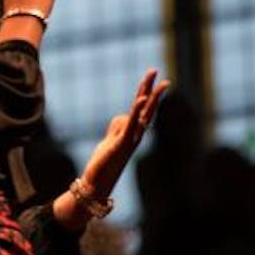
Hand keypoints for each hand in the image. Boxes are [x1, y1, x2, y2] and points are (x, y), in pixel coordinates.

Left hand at [81, 68, 169, 197]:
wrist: (98, 184)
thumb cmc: (104, 163)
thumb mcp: (111, 139)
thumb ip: (118, 127)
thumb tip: (123, 117)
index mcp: (133, 132)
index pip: (143, 109)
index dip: (148, 93)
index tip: (154, 78)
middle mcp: (136, 135)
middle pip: (146, 107)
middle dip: (151, 88)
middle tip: (157, 71)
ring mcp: (131, 138)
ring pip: (140, 112)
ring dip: (146, 94)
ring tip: (151, 77)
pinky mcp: (122, 143)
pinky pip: (131, 124)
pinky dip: (137, 110)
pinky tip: (141, 98)